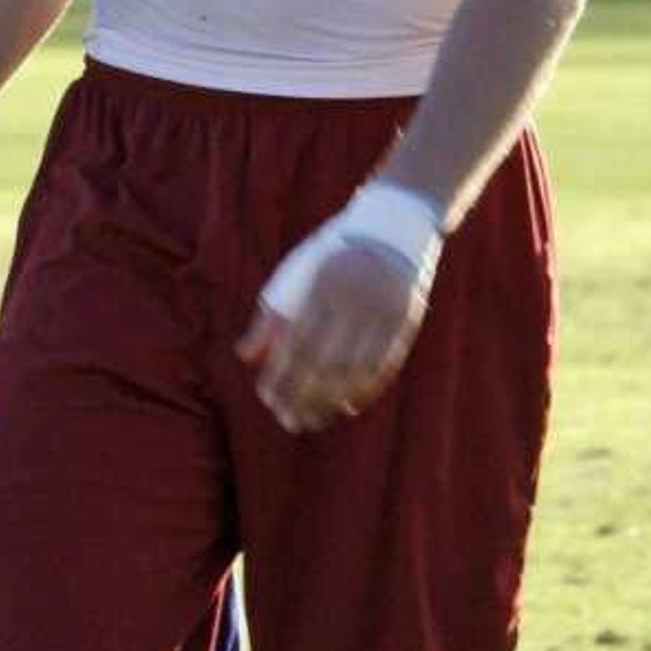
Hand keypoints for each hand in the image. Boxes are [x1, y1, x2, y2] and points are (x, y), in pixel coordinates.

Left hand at [236, 241, 426, 433]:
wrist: (390, 230)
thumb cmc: (328, 258)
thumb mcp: (293, 276)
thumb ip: (269, 317)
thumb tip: (245, 357)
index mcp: (320, 289)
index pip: (296, 345)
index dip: (281, 377)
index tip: (268, 398)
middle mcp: (353, 303)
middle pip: (325, 365)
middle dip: (303, 398)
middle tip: (288, 420)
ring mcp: (382, 314)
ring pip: (355, 373)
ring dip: (332, 403)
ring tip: (313, 420)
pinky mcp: (404, 323)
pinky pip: (384, 368)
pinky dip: (364, 392)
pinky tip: (346, 407)